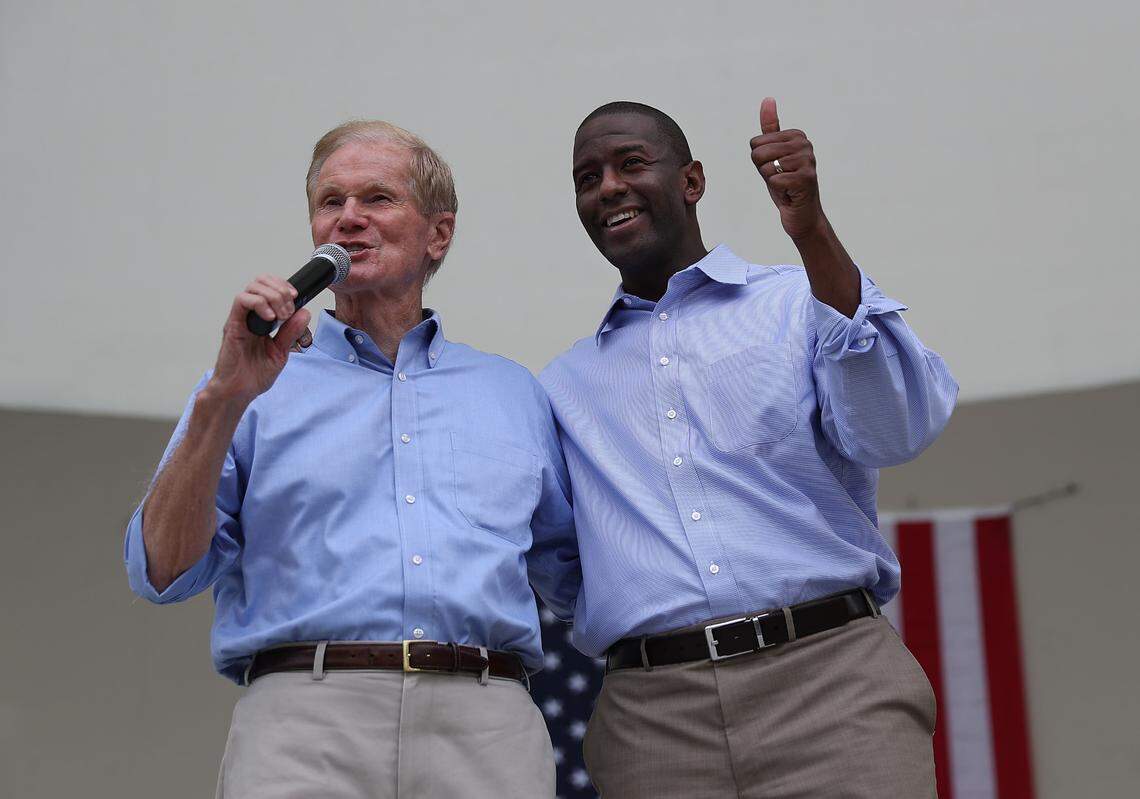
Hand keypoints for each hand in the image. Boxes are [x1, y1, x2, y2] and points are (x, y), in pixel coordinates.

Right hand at [207, 274, 312, 405]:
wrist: (239, 391)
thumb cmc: (255, 374)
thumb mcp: (281, 351)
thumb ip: (291, 332)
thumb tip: (304, 313)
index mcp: (261, 319)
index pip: (270, 287)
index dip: (284, 285)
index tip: (296, 297)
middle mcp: (250, 315)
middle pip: (261, 281)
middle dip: (280, 289)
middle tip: (289, 310)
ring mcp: (240, 319)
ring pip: (253, 288)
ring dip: (273, 296)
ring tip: (281, 316)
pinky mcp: (233, 325)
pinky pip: (242, 301)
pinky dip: (259, 304)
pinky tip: (271, 318)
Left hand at [749, 97, 825, 241]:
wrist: (802, 213)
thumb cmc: (786, 184)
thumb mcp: (773, 154)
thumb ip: (770, 128)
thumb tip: (768, 99)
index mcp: (796, 135)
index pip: (755, 143)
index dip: (760, 161)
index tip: (776, 168)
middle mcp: (805, 144)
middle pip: (758, 153)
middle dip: (763, 171)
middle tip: (779, 178)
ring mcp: (808, 161)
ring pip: (766, 167)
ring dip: (771, 181)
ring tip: (785, 185)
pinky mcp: (806, 179)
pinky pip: (774, 181)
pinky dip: (778, 191)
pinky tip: (789, 193)